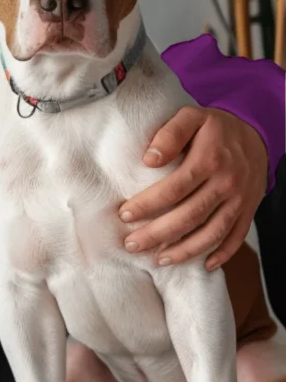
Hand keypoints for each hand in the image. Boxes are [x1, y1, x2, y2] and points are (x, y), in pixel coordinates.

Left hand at [119, 106, 266, 270]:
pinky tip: (202, 265)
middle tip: (132, 244)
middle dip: (158, 234)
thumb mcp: (192, 116)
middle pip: (190, 215)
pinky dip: (221, 254)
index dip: (148, 204)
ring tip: (159, 260)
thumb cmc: (214, 126)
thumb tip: (149, 159)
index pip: (174, 188)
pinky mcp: (248, 210)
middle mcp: (226, 183)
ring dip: (185, 250)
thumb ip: (170, 134)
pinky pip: (235, 237)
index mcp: (209, 160)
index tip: (125, 214)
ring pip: (212, 232)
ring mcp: (239, 200)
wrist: (257, 134)